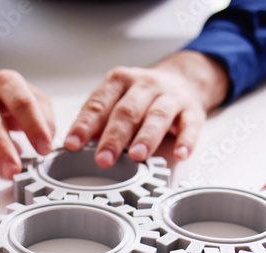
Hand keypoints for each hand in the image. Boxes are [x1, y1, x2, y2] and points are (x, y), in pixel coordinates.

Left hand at [64, 51, 228, 167]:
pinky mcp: (192, 111)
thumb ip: (100, 119)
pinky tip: (179, 154)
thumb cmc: (144, 95)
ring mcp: (170, 97)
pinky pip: (190, 126)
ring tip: (137, 156)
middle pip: (127, 112)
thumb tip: (78, 143)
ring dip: (146, 138)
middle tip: (103, 159)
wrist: (184, 80)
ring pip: (158, 117)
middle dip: (114, 137)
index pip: (99, 103)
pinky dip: (185, 141)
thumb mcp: (118, 98)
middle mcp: (145, 86)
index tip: (73, 144)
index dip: (85, 124)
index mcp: (121, 81)